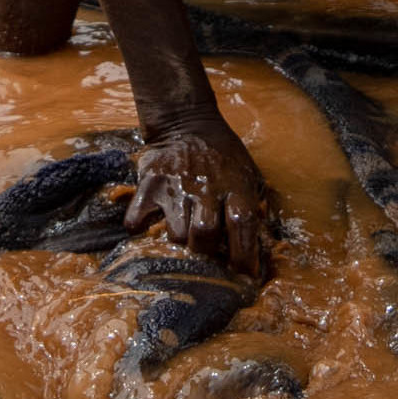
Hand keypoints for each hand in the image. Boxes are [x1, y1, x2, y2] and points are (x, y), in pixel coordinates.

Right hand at [126, 112, 272, 281]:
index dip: (244, 256)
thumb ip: (253, 205)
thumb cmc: (223, 156)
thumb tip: (259, 243)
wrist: (186, 122)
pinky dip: (140, 228)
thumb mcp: (248, 174)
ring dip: (180, 240)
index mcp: (236, 186)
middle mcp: (206, 188)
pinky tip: (149, 224)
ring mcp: (176, 186)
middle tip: (206, 253)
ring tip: (183, 234)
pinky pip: (139, 219)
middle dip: (207, 252)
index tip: (244, 276)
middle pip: (206, 234)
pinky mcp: (150, 184)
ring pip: (177, 233)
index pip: (243, 226)